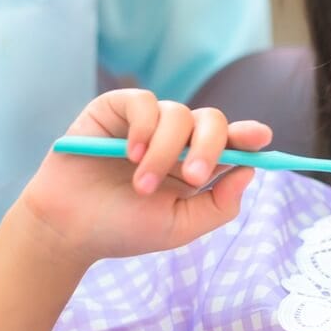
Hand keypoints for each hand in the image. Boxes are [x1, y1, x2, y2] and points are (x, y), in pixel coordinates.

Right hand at [18, 89, 270, 265]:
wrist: (69, 229)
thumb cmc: (124, 228)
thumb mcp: (180, 226)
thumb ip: (219, 205)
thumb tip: (249, 171)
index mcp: (197, 164)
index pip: (232, 142)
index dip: (249, 135)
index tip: (261, 138)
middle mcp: (177, 139)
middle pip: (212, 121)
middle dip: (210, 146)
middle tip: (192, 177)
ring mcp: (148, 122)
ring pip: (178, 114)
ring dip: (164, 151)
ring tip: (140, 184)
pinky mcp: (116, 109)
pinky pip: (144, 102)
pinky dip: (143, 126)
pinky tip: (129, 153)